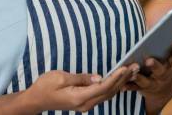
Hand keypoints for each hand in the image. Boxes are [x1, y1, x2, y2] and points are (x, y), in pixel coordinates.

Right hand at [23, 65, 138, 112]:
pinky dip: (113, 87)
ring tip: (132, 72)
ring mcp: (85, 104)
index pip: (103, 87)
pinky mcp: (84, 102)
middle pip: (109, 92)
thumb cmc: (45, 86)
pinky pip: (102, 95)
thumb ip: (81, 78)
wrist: (36, 99)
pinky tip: (119, 81)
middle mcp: (85, 104)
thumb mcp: (60, 77)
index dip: (115, 77)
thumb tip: (98, 77)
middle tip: (135, 67)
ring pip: (108, 94)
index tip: (125, 67)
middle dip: (123, 79)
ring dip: (120, 83)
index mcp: (79, 98)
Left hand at [124, 41, 171, 114]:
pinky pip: (134, 88)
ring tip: (132, 72)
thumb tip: (159, 25)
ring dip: (138, 77)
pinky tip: (121, 85)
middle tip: (148, 60)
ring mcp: (153, 84)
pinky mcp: (142, 90)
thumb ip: (162, 44)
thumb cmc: (161, 63)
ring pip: (146, 81)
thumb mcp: (165, 56)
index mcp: (170, 64)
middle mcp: (163, 75)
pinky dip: (128, 86)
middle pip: (160, 70)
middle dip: (154, 65)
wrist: (162, 90)